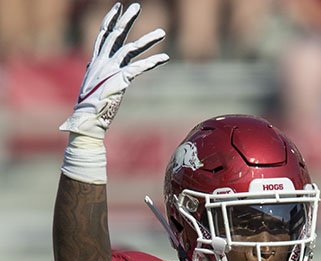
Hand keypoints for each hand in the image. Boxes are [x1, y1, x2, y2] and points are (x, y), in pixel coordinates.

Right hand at [59, 2, 168, 138]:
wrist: (87, 120)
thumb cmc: (91, 106)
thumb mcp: (92, 83)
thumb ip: (95, 71)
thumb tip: (91, 66)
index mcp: (95, 61)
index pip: (103, 35)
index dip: (111, 20)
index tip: (118, 7)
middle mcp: (102, 62)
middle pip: (116, 34)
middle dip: (127, 19)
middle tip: (137, 6)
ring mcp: (110, 70)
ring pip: (130, 48)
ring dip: (148, 39)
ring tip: (162, 32)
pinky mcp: (120, 80)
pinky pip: (139, 67)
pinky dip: (153, 61)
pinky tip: (164, 57)